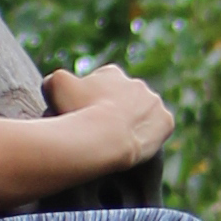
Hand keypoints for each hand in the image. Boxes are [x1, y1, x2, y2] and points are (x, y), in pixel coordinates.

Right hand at [44, 59, 175, 159]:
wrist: (104, 136)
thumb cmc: (77, 111)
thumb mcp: (55, 86)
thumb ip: (55, 79)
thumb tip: (54, 82)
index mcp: (112, 74)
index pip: (101, 87)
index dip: (92, 103)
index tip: (85, 118)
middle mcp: (137, 83)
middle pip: (125, 99)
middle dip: (115, 112)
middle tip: (103, 132)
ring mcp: (154, 103)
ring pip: (144, 114)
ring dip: (134, 124)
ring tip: (120, 142)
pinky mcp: (166, 122)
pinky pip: (159, 128)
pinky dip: (151, 136)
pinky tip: (138, 146)